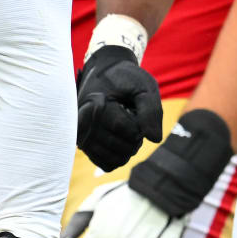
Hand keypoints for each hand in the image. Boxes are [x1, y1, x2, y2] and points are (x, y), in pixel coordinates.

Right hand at [76, 44, 162, 171]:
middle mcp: (83, 124)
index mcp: (95, 107)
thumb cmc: (125, 79)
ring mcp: (82, 137)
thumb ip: (151, 110)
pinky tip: (119, 138)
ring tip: (125, 127)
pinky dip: (119, 156)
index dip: (141, 126)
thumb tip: (154, 139)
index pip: (128, 131)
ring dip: (128, 148)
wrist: (103, 73)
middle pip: (123, 148)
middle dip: (136, 138)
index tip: (137, 110)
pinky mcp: (84, 146)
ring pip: (116, 160)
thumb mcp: (143, 86)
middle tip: (132, 118)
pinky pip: (108, 164)